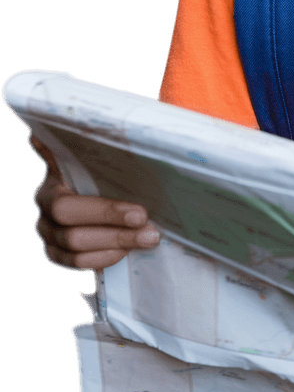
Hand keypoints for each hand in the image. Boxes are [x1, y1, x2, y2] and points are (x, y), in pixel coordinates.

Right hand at [30, 133, 160, 269]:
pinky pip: (80, 263)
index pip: (68, 206)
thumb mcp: (97, 154)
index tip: (140, 212)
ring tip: (149, 237)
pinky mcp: (59, 253)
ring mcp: (50, 235)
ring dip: (117, 244)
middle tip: (148, 224)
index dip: (105, 212)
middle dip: (115, 227)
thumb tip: (63, 128)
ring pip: (77, 249)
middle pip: (73, 230)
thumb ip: (86, 142)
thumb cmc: (102, 167)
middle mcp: (45, 211)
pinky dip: (106, 257)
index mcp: (52, 184)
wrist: (100, 189)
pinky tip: (127, 250)